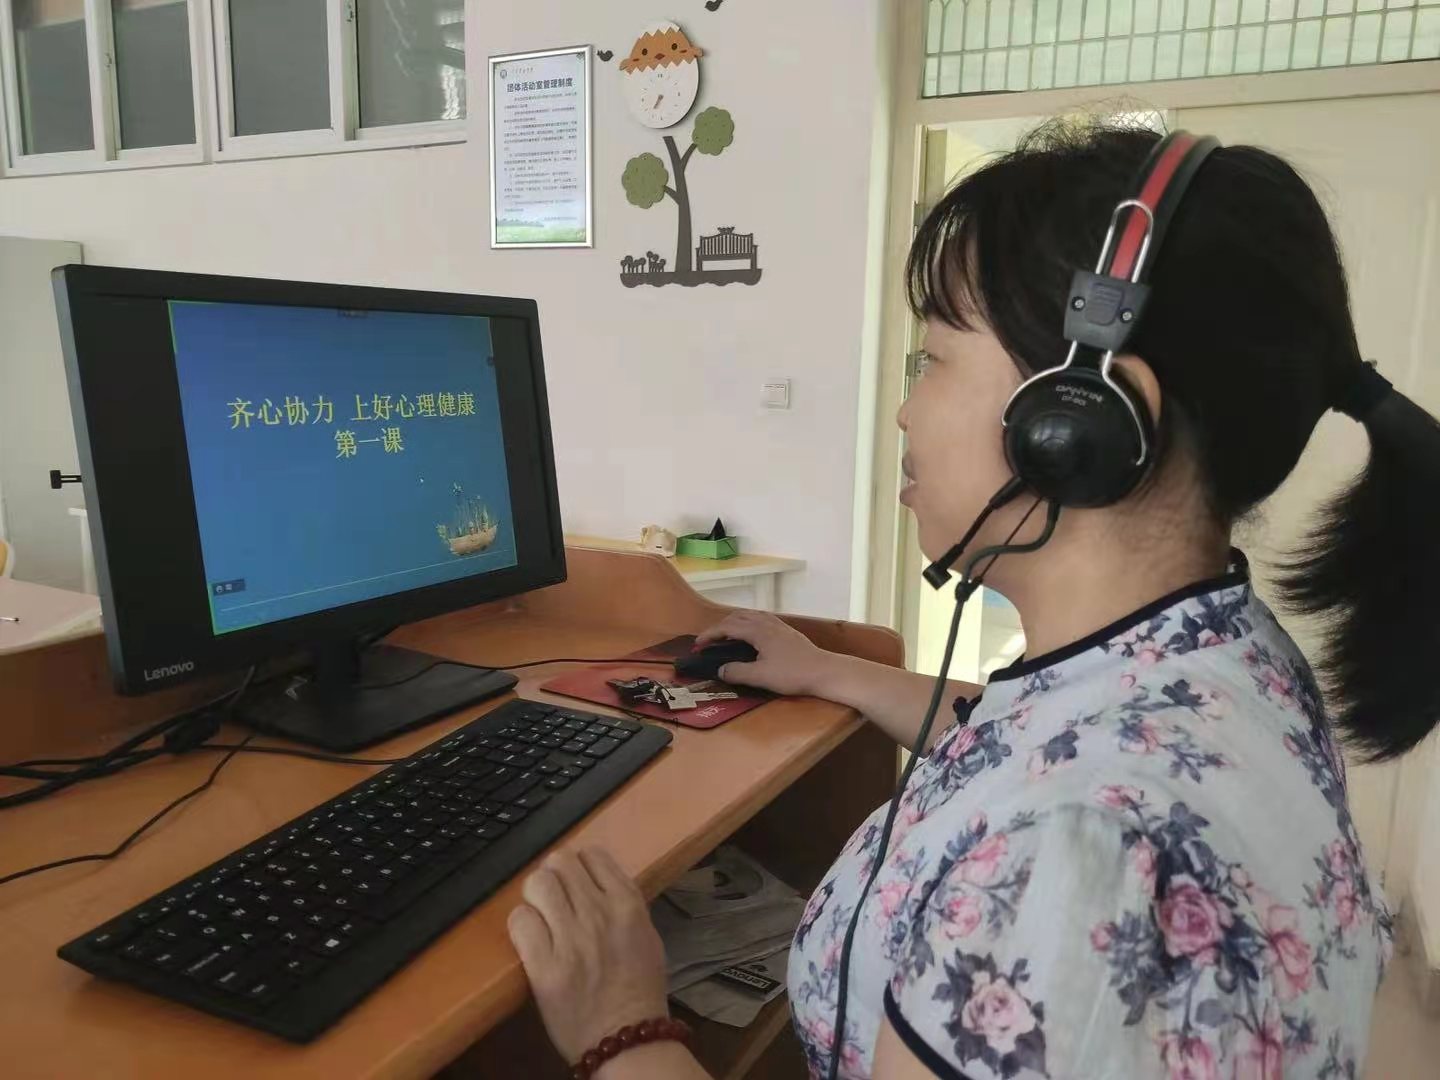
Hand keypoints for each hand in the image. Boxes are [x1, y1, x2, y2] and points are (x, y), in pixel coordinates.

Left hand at [508, 849, 669, 1064]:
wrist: (627, 1039)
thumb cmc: (640, 989)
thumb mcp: (646, 935)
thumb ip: (622, 904)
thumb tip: (594, 881)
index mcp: (628, 905)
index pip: (592, 855)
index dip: (580, 865)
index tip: (576, 881)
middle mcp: (599, 914)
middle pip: (560, 862)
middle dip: (555, 876)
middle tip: (555, 897)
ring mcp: (570, 939)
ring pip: (537, 884)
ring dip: (536, 896)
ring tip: (541, 915)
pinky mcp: (543, 965)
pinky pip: (520, 920)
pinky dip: (522, 924)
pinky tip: (531, 938)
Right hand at [694, 611, 831, 695]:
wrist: (824, 671)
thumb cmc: (792, 674)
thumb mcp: (760, 677)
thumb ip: (737, 672)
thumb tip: (720, 670)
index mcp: (757, 630)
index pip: (727, 627)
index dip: (710, 634)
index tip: (698, 644)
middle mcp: (766, 622)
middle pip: (737, 616)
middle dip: (720, 627)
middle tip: (710, 641)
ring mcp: (778, 625)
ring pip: (751, 615)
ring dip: (735, 623)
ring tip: (727, 636)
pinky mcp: (787, 631)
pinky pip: (761, 619)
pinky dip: (748, 624)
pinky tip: (752, 636)